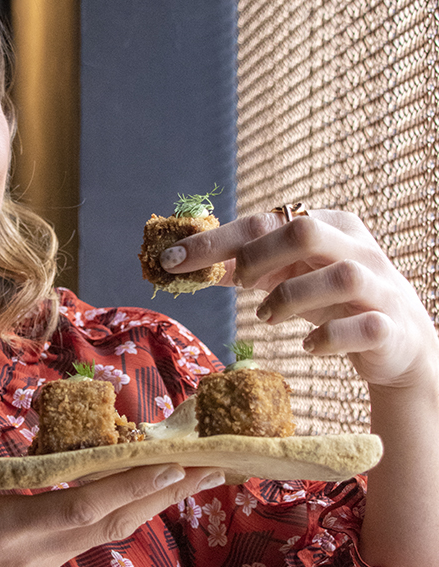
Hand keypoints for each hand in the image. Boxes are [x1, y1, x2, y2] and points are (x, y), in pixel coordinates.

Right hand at [0, 411, 223, 566]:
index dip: (129, 486)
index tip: (173, 464)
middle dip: (163, 493)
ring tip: (185, 475)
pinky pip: (82, 536)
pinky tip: (125, 490)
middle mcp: (32, 554)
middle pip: (110, 522)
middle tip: (212, 466)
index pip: (81, 507)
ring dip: (146, 502)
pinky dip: (112, 510)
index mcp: (3, 531)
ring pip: (103, 532)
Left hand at [160, 209, 438, 388]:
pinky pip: (361, 328)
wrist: (395, 340)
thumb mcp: (287, 274)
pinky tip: (308, 345)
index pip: (262, 221)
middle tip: (241, 285)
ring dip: (289, 298)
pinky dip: (327, 338)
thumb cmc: (330, 298)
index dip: (213, 241)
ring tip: (267, 316)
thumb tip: (184, 263)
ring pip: (339, 277)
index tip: (171, 259)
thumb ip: (243, 266)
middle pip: (304, 231)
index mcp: (328, 224)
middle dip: (258, 258)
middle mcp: (356, 247)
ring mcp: (379, 286)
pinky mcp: (389, 326)